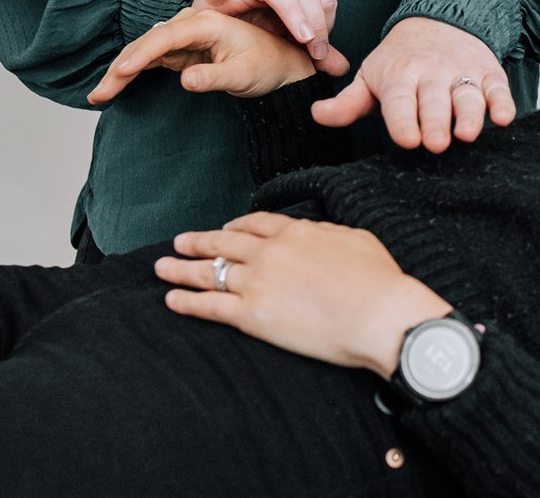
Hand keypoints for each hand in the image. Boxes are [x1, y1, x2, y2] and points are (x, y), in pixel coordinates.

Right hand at [86, 7, 334, 104]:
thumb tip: (186, 81)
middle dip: (120, 68)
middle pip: (147, 43)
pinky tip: (113, 87)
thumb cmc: (266, 66)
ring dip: (120, 72)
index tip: (121, 73)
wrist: (280, 65)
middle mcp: (191, 25)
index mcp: (207, 24)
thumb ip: (215, 78)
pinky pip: (150, 60)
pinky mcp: (182, 51)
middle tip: (98, 95)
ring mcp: (184, 37)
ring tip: (97, 96)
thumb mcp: (244, 75)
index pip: (166, 37)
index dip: (141, 55)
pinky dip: (131, 73)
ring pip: (144, 52)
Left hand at [157, 212, 452, 378]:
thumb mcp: (355, 240)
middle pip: (224, 242)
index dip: (236, 225)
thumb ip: (327, 234)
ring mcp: (257, 282)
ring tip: (162, 268)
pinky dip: (187, 302)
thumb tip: (315, 233)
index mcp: (296, 232)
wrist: (377, 314)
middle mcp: (270, 252)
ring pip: (210, 271)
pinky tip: (172, 299)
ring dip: (182, 269)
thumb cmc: (377, 280)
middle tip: (179, 242)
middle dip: (198, 242)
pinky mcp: (252, 316)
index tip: (225, 228)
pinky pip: (210, 306)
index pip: (255, 224)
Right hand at [192, 0, 345, 76]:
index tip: (320, 48)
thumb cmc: (261, 29)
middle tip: (314, 48)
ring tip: (301, 35)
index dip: (326, 21)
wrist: (226, 34)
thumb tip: (342, 68)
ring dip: (292, 10)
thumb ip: (315, 52)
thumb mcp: (293, 40)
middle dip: (314, 19)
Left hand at [309, 16, 516, 151]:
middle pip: (434, 99)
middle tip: (436, 143)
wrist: (440, 19)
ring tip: (467, 134)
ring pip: (467, 95)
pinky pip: (498, 87)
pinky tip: (504, 117)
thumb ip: (348, 103)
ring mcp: (462, 71)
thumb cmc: (400, 61)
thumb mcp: (371, 77)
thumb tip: (316, 115)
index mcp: (399, 75)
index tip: (407, 139)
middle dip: (435, 120)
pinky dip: (503, 101)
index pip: (400, 99)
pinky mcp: (489, 73)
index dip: (403, 119)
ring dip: (469, 114)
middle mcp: (432, 72)